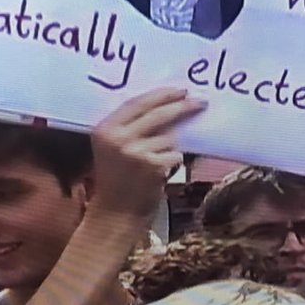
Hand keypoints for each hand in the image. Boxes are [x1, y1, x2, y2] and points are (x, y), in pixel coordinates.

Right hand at [90, 87, 206, 219]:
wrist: (115, 214)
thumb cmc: (117, 179)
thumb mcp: (112, 147)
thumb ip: (130, 126)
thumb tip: (167, 103)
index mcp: (105, 128)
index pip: (136, 103)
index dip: (160, 95)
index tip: (180, 90)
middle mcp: (118, 138)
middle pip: (157, 114)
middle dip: (182, 106)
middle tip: (200, 101)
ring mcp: (135, 152)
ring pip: (169, 137)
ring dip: (171, 147)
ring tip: (157, 162)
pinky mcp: (152, 167)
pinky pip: (175, 155)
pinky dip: (174, 163)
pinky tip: (160, 174)